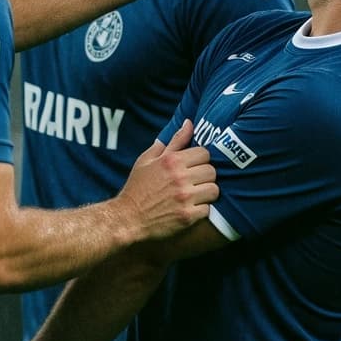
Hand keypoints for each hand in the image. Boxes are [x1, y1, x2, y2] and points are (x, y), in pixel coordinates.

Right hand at [117, 120, 216, 239]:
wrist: (127, 218)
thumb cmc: (137, 187)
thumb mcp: (148, 159)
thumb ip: (173, 141)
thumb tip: (189, 123)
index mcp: (171, 161)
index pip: (205, 153)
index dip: (200, 160)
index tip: (193, 167)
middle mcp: (180, 178)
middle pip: (212, 171)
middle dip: (205, 176)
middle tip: (194, 182)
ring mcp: (184, 198)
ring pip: (214, 190)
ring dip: (206, 193)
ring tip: (195, 195)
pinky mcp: (187, 216)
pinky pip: (208, 209)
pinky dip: (201, 210)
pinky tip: (190, 209)